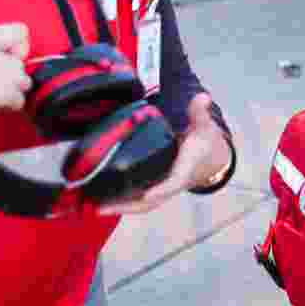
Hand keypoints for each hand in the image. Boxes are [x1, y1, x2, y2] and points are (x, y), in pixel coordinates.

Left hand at [99, 94, 232, 214]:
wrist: (210, 159)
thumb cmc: (203, 144)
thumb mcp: (204, 126)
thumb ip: (199, 112)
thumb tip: (202, 97)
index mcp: (184, 170)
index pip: (173, 182)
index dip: (161, 189)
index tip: (147, 195)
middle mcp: (172, 184)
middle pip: (151, 201)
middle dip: (127, 206)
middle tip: (101, 208)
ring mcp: (163, 189)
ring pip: (141, 204)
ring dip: (119, 207)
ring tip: (94, 207)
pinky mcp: (156, 189)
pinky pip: (137, 200)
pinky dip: (121, 203)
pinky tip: (101, 201)